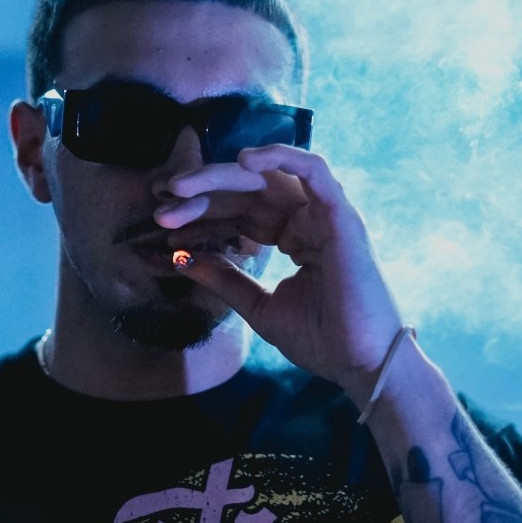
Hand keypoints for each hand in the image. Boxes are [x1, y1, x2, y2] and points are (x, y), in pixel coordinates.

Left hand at [154, 145, 403, 399]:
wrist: (360, 364)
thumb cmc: (320, 340)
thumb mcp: (257, 306)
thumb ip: (223, 278)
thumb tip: (181, 257)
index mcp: (291, 238)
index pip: (238, 214)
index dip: (200, 214)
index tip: (161, 224)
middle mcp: (307, 220)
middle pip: (246, 192)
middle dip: (200, 195)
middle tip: (161, 202)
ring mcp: (325, 215)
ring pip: (269, 177)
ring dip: (222, 176)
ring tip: (182, 186)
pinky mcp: (341, 215)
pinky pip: (313, 170)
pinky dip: (281, 158)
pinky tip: (244, 162)